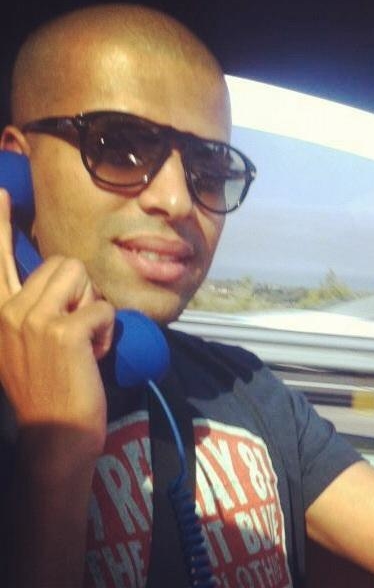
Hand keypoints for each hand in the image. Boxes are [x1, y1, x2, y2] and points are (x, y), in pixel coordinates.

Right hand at [0, 189, 113, 452]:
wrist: (56, 435)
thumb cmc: (50, 388)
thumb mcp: (25, 345)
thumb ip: (31, 308)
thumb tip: (61, 276)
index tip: (0, 192)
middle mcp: (6, 310)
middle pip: (64, 263)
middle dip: (81, 291)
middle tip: (75, 331)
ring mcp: (31, 318)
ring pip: (83, 278)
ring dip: (93, 309)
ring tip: (81, 342)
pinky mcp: (63, 330)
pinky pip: (104, 308)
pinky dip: (107, 332)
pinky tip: (92, 357)